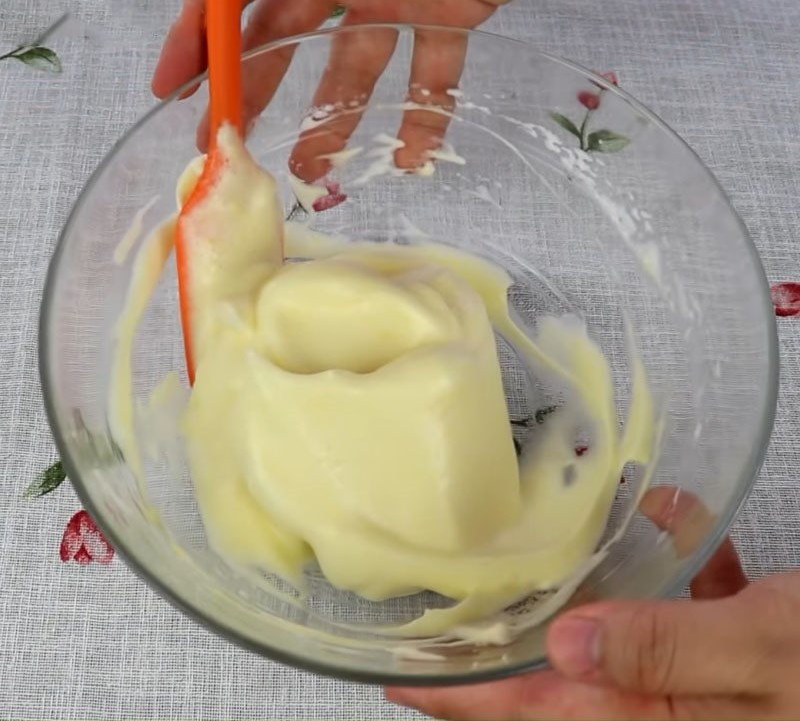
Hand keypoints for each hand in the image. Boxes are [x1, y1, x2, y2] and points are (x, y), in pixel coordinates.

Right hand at [152, 0, 590, 174]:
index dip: (201, 34)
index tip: (173, 88)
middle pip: (286, 35)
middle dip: (257, 90)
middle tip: (232, 147)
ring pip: (352, 64)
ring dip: (333, 116)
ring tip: (310, 171)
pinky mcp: (446, 13)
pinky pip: (427, 71)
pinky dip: (423, 113)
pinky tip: (409, 157)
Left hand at [387, 488, 799, 719]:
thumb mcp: (778, 655)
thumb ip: (672, 648)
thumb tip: (568, 646)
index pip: (544, 716)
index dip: (469, 701)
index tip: (403, 684)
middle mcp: (691, 714)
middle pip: (575, 682)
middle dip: (519, 642)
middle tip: (460, 602)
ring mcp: (723, 688)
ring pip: (634, 641)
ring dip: (603, 590)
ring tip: (564, 541)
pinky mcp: (755, 656)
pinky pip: (698, 617)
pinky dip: (685, 571)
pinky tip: (683, 518)